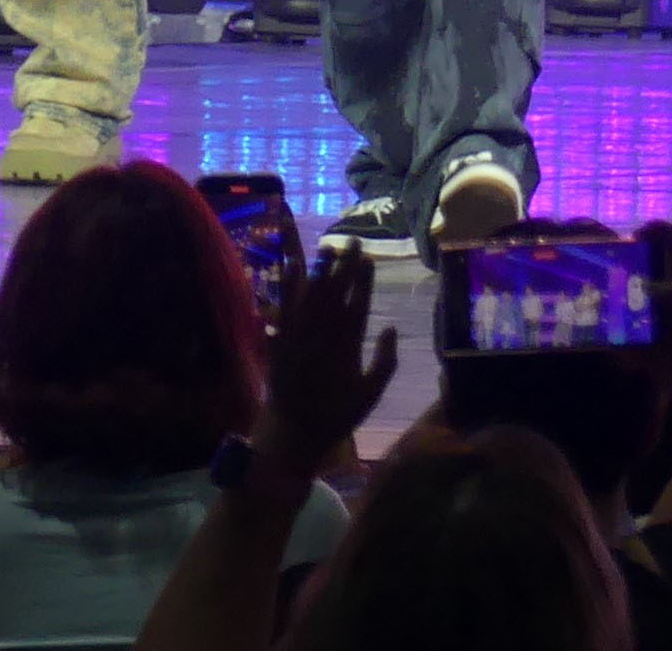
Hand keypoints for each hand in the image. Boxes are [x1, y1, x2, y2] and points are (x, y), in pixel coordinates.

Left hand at [251, 244, 399, 487]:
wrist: (295, 431)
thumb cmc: (336, 415)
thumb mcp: (369, 394)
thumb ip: (384, 362)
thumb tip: (391, 328)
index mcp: (348, 349)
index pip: (358, 306)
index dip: (363, 282)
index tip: (369, 259)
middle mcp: (323, 338)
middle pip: (335, 294)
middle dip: (345, 267)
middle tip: (352, 240)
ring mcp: (300, 337)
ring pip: (311, 296)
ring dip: (319, 270)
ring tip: (327, 247)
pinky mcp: (281, 339)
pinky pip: (285, 307)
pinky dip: (288, 286)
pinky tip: (290, 265)